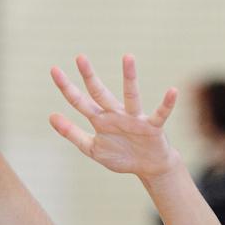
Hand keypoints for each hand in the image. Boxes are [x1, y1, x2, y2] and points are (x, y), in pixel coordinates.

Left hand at [50, 55, 177, 180]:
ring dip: (130, 78)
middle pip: (100, 93)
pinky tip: (172, 92)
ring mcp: (134, 119)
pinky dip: (167, 104)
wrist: (147, 166)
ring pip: (131, 95)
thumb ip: (72, 133)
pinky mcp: (152, 127)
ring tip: (128, 57)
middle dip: (89, 77)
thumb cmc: (120, 155)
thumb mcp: (92, 148)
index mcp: (100, 119)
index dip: (67, 88)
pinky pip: (160, 113)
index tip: (54, 70)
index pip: (80, 101)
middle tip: (79, 57)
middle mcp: (116, 114)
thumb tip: (51, 116)